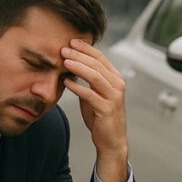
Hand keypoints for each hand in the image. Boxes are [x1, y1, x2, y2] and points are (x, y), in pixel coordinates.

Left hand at [61, 39, 128, 181]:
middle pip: (97, 64)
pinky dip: (77, 87)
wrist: (111, 140)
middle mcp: (118, 85)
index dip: (85, 48)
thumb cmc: (101, 116)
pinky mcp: (107, 109)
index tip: (70, 41)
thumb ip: (87, 80)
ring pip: (94, 76)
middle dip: (79, 55)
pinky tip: (66, 82)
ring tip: (64, 62)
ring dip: (78, 67)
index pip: (100, 57)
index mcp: (115, 78)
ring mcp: (114, 96)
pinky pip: (90, 94)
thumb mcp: (95, 94)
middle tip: (63, 49)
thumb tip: (71, 65)